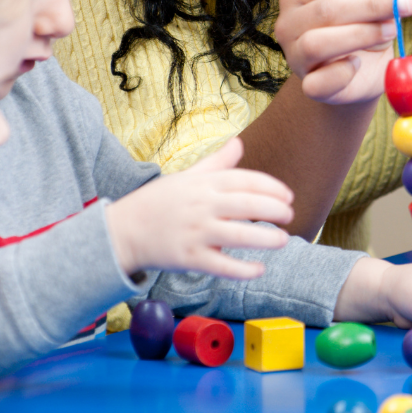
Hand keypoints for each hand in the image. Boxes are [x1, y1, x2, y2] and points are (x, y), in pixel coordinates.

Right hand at [109, 138, 295, 276]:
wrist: (121, 231)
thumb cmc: (158, 203)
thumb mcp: (187, 177)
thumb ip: (216, 163)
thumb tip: (239, 142)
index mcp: (203, 184)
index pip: (245, 180)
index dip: (271, 187)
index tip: (288, 195)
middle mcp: (201, 205)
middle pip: (247, 204)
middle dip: (275, 209)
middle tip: (290, 216)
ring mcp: (195, 232)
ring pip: (239, 235)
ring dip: (266, 238)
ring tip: (282, 240)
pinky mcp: (188, 258)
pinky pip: (221, 265)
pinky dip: (243, 269)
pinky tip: (259, 269)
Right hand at [274, 0, 411, 105]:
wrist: (360, 75)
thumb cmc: (363, 33)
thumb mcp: (373, 10)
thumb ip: (380, 1)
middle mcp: (288, 22)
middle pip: (326, 10)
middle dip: (371, 5)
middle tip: (406, 5)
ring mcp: (294, 56)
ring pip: (317, 43)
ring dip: (361, 34)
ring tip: (392, 30)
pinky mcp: (307, 86)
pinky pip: (318, 82)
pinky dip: (342, 72)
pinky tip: (358, 64)